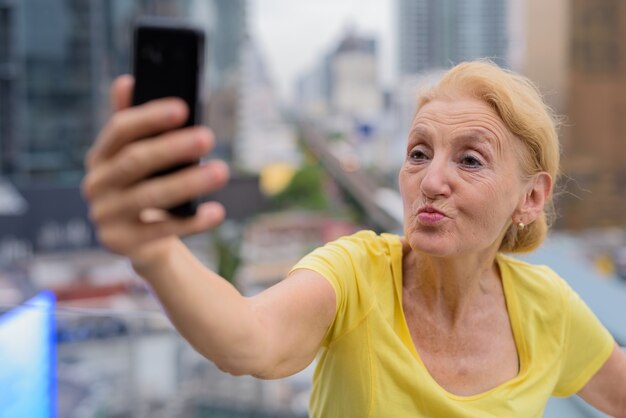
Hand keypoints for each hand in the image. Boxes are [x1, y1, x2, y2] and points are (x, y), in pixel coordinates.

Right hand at [81, 75, 228, 263]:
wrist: (141, 240)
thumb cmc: (145, 186)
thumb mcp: (138, 156)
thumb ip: (134, 124)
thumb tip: (126, 80)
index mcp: (100, 156)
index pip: (120, 130)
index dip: (150, 117)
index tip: (183, 107)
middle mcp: (96, 184)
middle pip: (135, 162)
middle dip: (173, 148)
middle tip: (209, 136)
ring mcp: (106, 216)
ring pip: (150, 197)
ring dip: (188, 183)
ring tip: (221, 171)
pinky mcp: (122, 243)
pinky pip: (162, 231)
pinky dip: (192, 222)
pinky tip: (216, 211)